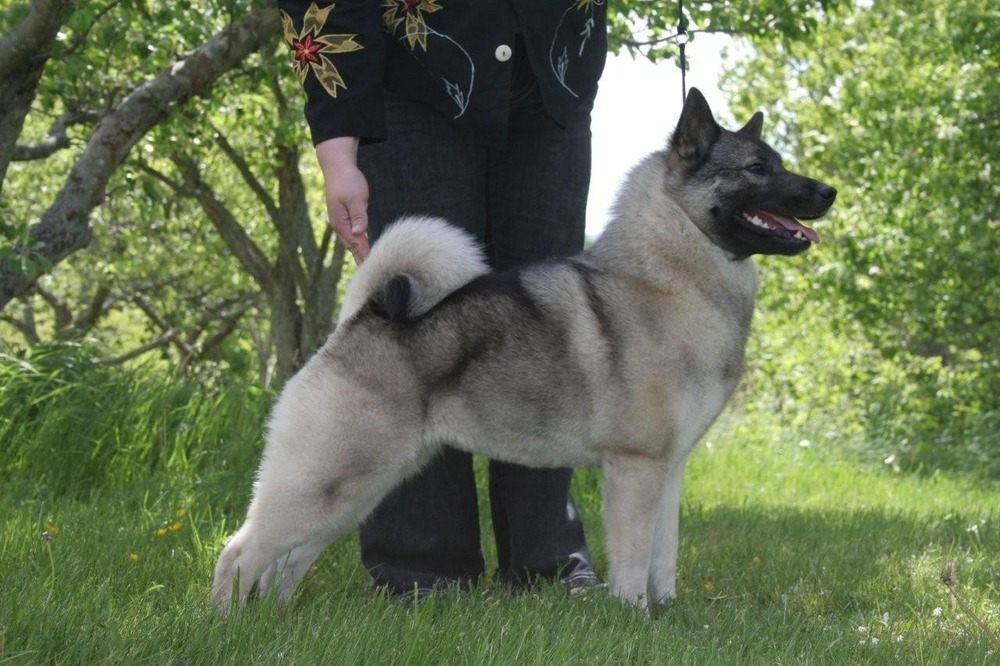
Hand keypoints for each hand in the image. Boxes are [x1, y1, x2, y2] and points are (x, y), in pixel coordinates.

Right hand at [315, 136, 369, 262]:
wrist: (338, 167)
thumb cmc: (348, 180)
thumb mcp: (356, 198)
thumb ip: (359, 216)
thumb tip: (359, 233)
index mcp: (341, 222)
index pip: (355, 243)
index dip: (365, 254)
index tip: (372, 266)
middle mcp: (339, 224)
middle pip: (351, 246)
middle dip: (360, 258)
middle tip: (370, 273)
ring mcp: (341, 221)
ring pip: (350, 241)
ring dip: (358, 252)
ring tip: (366, 265)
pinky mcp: (344, 216)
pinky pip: (351, 234)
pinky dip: (357, 243)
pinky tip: (362, 248)